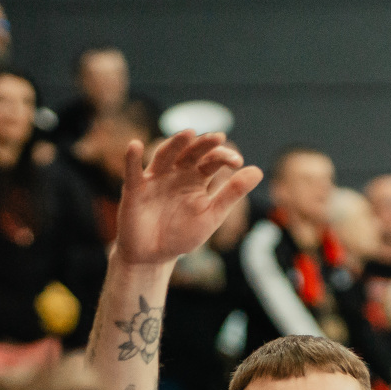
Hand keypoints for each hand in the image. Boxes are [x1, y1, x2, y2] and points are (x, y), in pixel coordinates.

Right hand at [113, 132, 262, 266]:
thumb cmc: (183, 235)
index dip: (223, 157)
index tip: (237, 162)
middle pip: (190, 153)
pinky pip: (132, 171)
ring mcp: (155, 178)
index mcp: (197, 177)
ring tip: (188, 134)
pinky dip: (132, 158)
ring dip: (175, 144)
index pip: (212, 161)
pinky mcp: (134, 189)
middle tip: (218, 137)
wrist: (154, 256)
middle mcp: (176, 172)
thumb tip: (258, 171)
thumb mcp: (211, 216)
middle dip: (203, 145)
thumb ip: (232, 193)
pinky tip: (136, 146)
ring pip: (165, 156)